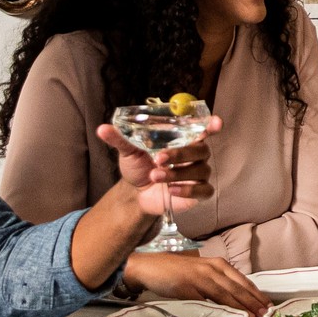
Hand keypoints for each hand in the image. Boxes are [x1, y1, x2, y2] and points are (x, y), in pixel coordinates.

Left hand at [99, 115, 218, 223]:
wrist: (136, 194)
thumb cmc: (138, 167)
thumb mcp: (129, 152)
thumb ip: (120, 139)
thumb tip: (101, 129)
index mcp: (183, 140)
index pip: (203, 129)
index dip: (212, 125)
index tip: (216, 123)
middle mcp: (194, 155)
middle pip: (202, 149)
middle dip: (181, 153)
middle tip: (159, 159)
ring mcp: (198, 173)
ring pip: (200, 170)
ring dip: (178, 173)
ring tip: (156, 176)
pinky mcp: (198, 192)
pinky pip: (203, 189)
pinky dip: (189, 190)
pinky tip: (172, 191)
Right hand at [125, 250, 267, 311]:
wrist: (150, 267)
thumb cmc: (177, 271)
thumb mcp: (202, 273)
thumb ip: (217, 283)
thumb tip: (235, 299)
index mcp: (218, 264)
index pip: (243, 280)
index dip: (256, 294)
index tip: (268, 305)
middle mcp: (212, 268)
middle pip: (237, 288)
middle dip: (253, 302)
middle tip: (266, 314)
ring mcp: (200, 277)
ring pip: (226, 294)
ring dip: (240, 306)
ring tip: (252, 316)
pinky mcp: (188, 287)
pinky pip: (207, 300)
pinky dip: (220, 308)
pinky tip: (228, 315)